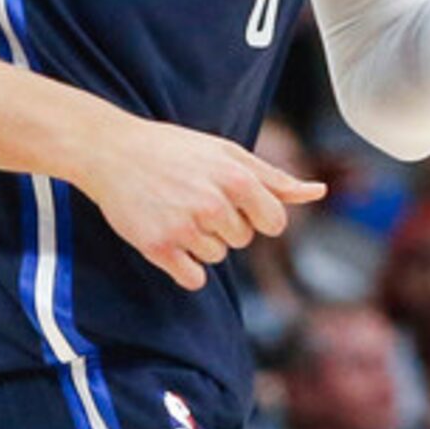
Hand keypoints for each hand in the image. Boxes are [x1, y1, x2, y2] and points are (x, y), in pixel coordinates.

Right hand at [71, 115, 323, 292]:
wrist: (110, 151)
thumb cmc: (173, 150)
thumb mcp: (226, 153)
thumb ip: (273, 178)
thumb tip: (318, 192)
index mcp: (236, 179)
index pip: (274, 222)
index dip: (255, 214)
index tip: (229, 198)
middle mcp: (214, 205)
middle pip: (242, 240)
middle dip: (223, 224)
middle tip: (191, 196)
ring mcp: (185, 228)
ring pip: (217, 257)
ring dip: (199, 241)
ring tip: (173, 209)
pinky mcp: (159, 247)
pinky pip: (193, 278)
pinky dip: (182, 264)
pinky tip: (165, 233)